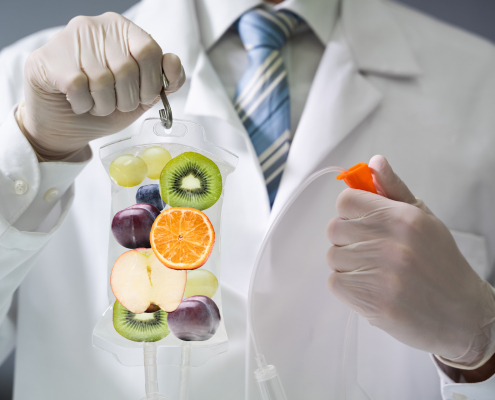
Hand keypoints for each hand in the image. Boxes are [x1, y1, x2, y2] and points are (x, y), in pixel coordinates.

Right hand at [18, 12, 184, 159]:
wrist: (65, 124)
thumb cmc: (106, 104)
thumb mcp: (142, 95)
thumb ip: (164, 81)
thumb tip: (173, 63)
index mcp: (124, 30)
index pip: (149, 50)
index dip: (152, 82)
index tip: (144, 97)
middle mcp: (97, 27)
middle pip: (127, 68)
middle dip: (127, 100)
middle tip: (116, 104)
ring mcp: (69, 39)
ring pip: (102, 80)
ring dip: (104, 105)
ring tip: (96, 104)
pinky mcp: (49, 59)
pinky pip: (77, 87)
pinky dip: (83, 105)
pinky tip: (79, 103)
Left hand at [326, 155, 494, 369]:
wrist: (463, 315)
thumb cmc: (440, 263)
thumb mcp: (424, 219)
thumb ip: (394, 190)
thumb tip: (374, 162)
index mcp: (403, 217)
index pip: (346, 201)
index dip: (350, 212)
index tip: (361, 222)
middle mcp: (391, 242)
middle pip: (334, 229)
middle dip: (348, 239)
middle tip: (371, 251)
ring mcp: (382, 274)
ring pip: (333, 257)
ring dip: (348, 265)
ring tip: (375, 272)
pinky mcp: (373, 302)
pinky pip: (335, 283)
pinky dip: (348, 287)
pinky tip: (371, 289)